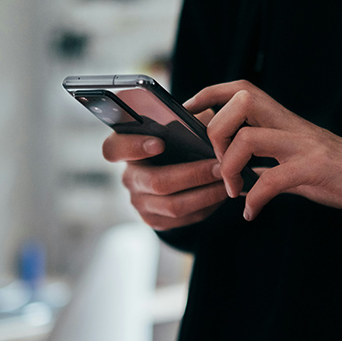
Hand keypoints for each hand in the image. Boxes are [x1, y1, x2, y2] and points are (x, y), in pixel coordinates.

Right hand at [102, 110, 228, 230]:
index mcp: (126, 148)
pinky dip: (206, 207)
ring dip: (205, 194)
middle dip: (193, 174)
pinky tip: (220, 194)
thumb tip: (204, 122)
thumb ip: (185, 120)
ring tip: (227, 181)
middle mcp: (129, 177)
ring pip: (173, 205)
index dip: (133, 147)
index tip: (160, 142)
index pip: (114, 148)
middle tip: (220, 166)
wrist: (176, 169)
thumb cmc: (178, 141)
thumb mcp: (179, 125)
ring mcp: (139, 202)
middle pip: (156, 182)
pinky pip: (183, 219)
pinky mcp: (154, 220)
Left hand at [184, 80, 341, 220]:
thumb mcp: (291, 158)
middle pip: (241, 102)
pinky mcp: (315, 168)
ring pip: (249, 138)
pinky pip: (273, 179)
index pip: (241, 89)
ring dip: (230, 167)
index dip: (209, 94)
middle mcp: (291, 124)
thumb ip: (263, 159)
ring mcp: (303, 144)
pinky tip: (251, 212)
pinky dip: (255, 198)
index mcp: (282, 119)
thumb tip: (228, 169)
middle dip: (217, 131)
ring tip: (233, 190)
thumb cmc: (330, 171)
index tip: (188, 111)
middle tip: (218, 163)